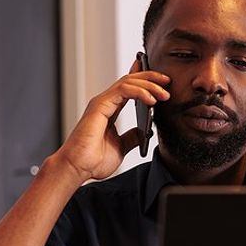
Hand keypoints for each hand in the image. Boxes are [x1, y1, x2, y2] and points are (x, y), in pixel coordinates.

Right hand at [55, 59, 169, 181]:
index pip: (129, 88)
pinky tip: (151, 100)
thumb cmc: (93, 160)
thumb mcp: (122, 147)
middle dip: (151, 78)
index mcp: (110, 110)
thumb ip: (132, 137)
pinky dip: (139, 92)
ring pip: (128, 82)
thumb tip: (145, 131)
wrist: (78, 168)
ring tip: (164, 94)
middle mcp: (105, 103)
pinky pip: (123, 90)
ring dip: (149, 84)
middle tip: (168, 81)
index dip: (144, 80)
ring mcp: (102, 103)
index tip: (163, 81)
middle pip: (130, 80)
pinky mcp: (100, 106)